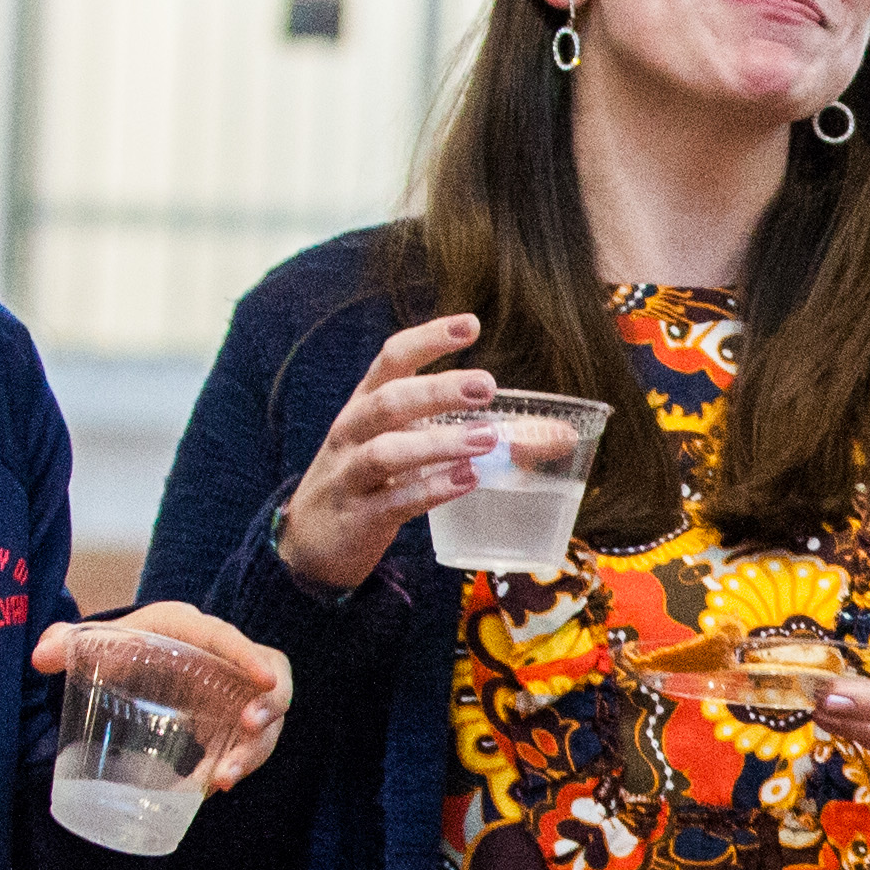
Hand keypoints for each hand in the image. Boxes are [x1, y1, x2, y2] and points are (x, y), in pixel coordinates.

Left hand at [32, 599, 296, 791]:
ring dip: (252, 752)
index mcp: (194, 632)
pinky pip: (247, 745)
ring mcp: (234, 695)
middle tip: (251, 732)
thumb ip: (69, 643)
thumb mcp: (99, 641)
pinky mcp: (231, 722)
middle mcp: (224, 661)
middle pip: (269, 684)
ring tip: (223, 780)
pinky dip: (235, 766)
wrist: (135, 660)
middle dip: (269, 710)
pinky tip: (210, 788)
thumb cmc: (123, 646)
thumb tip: (41, 656)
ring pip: (265, 723)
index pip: (230, 640)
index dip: (251, 658)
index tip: (264, 682)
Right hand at [273, 314, 509, 593]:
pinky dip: (430, 490)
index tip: (472, 325)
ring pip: (387, 451)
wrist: (309, 544)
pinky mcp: (359, 518)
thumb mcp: (409, 448)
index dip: (428, 339)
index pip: (391, 359)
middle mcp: (353, 433)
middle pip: (389, 400)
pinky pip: (394, 501)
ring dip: (439, 442)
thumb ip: (473, 435)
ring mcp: (351, 475)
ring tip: (488, 439)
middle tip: (488, 385)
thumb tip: (560, 436)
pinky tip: (467, 481)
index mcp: (366, 405)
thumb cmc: (371, 481)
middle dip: (437, 390)